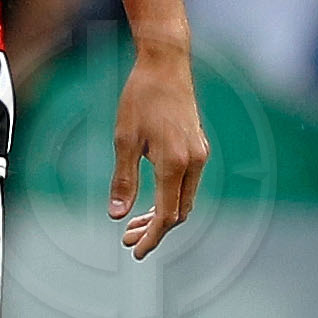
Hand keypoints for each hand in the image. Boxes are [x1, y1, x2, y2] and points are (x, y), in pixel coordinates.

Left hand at [112, 43, 209, 257]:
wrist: (166, 66)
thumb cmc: (141, 99)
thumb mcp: (124, 140)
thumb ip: (123, 180)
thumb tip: (117, 215)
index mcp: (175, 164)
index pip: (167, 216)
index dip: (152, 237)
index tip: (135, 251)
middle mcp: (195, 163)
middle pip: (179, 212)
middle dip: (155, 230)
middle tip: (127, 240)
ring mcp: (200, 155)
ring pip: (185, 199)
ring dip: (162, 215)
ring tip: (134, 225)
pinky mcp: (198, 147)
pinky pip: (187, 184)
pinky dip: (170, 198)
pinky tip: (150, 201)